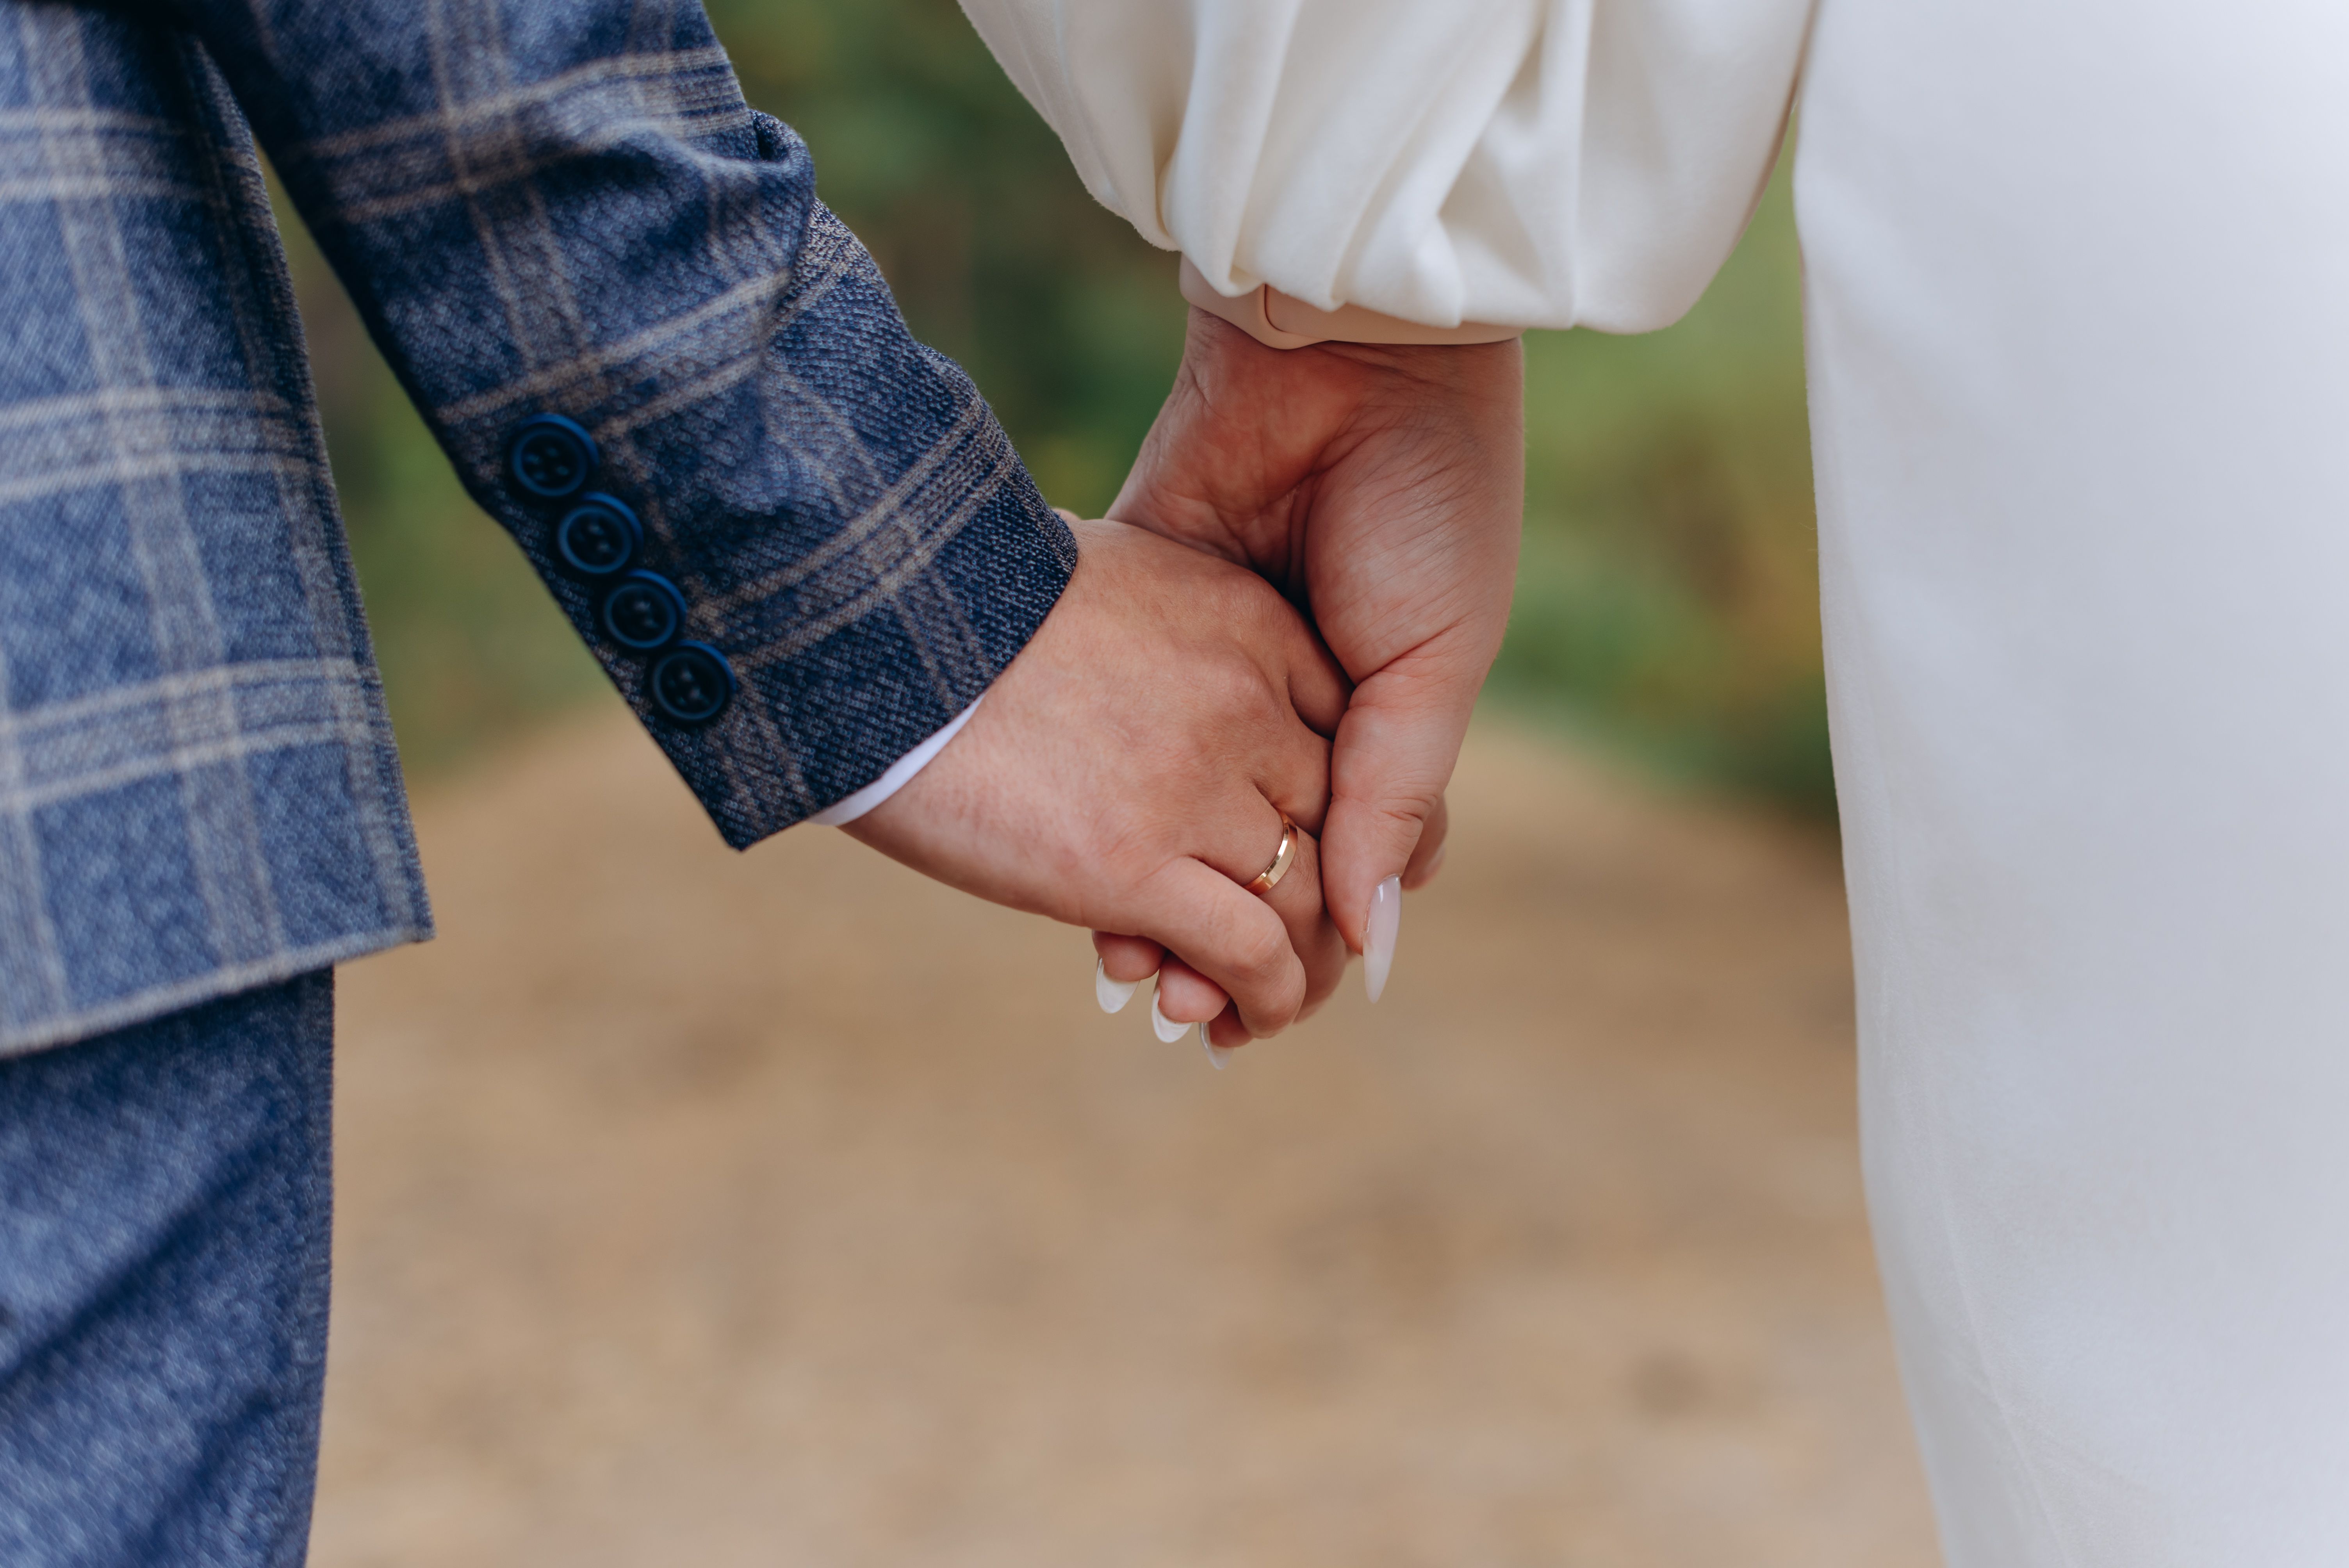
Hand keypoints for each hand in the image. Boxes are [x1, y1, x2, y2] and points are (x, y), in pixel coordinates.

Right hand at [845, 518, 1350, 1047]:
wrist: (875, 633)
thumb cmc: (965, 609)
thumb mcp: (1111, 583)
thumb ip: (1175, 641)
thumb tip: (1162, 690)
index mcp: (1247, 624)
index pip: (1347, 732)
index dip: (1346, 807)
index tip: (1328, 851)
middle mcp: (1245, 704)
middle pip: (1337, 822)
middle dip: (1332, 895)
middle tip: (1307, 947)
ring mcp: (1195, 786)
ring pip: (1307, 899)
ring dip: (1305, 967)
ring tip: (1276, 1006)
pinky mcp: (1134, 865)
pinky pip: (1249, 952)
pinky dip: (1267, 999)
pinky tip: (1245, 1025)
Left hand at [1104, 310, 1524, 992]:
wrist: (1341, 354)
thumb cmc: (1424, 505)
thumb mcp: (1433, 663)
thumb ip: (1394, 796)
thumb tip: (1371, 937)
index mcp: (1379, 714)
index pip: (1347, 863)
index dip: (1310, 946)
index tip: (1261, 1015)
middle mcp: (1295, 703)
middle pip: (1253, 854)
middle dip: (1225, 941)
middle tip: (1187, 1018)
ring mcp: (1213, 667)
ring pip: (1180, 816)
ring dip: (1158, 897)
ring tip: (1129, 974)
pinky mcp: (1145, 620)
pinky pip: (1123, 741)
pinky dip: (1106, 813)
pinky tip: (1082, 883)